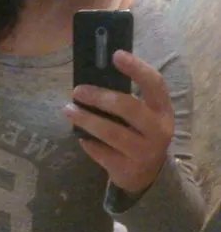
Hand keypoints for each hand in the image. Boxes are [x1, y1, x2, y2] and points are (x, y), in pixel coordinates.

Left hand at [65, 50, 173, 193]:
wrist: (148, 175)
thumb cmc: (140, 135)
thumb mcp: (143, 116)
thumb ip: (126, 98)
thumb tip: (92, 78)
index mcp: (162, 110)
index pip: (154, 83)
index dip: (136, 68)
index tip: (116, 55)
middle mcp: (158, 130)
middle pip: (128, 107)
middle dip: (99, 97)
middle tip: (77, 91)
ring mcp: (144, 152)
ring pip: (111, 132)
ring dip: (86, 119)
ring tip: (68, 110)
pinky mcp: (128, 169)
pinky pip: (102, 153)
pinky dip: (88, 143)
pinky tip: (81, 136)